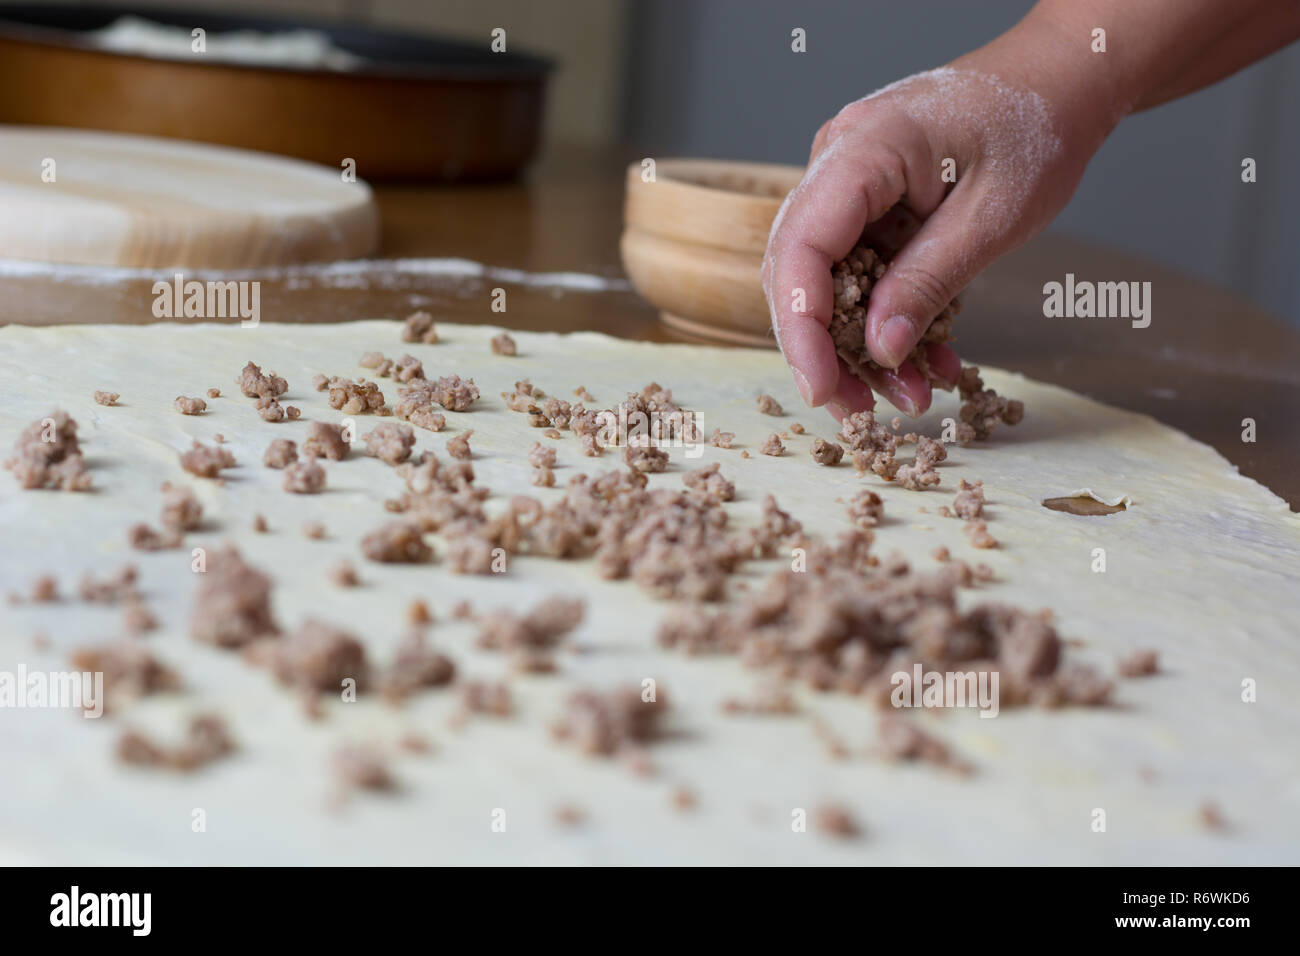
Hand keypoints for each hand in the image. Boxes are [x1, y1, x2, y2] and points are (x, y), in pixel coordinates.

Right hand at [762, 26, 1114, 418]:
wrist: (1061, 82)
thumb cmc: (1037, 126)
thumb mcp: (993, 216)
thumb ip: (930, 280)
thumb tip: (880, 349)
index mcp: (862, 150)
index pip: (800, 248)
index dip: (800, 328)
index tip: (820, 388)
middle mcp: (838, 164)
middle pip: (798, 273)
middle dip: (824, 351)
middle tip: (857, 413)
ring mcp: (849, 186)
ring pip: (828, 283)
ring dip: (860, 347)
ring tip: (909, 397)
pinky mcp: (869, 207)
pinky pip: (862, 274)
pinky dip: (889, 321)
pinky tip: (926, 362)